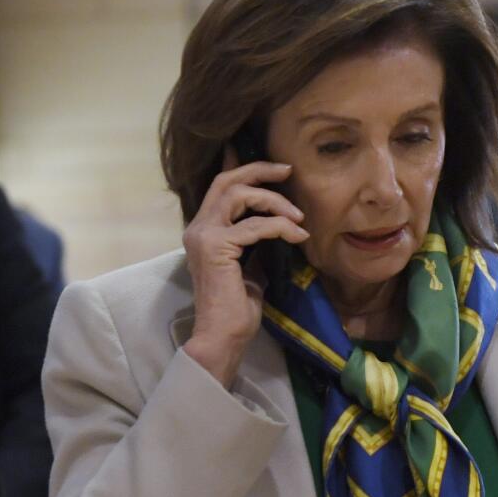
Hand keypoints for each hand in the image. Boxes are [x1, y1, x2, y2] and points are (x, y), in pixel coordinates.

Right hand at [181, 161, 307, 386]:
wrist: (222, 337)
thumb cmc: (237, 309)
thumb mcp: (250, 267)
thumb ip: (255, 243)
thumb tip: (277, 225)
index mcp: (203, 231)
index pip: (220, 188)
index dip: (240, 166)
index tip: (267, 159)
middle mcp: (198, 228)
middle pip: (227, 181)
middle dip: (259, 170)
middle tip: (288, 171)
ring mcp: (204, 236)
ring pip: (240, 195)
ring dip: (275, 201)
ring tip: (299, 218)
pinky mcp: (217, 247)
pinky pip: (256, 226)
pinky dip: (281, 227)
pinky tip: (298, 236)